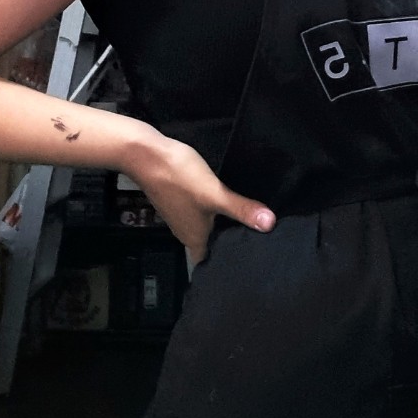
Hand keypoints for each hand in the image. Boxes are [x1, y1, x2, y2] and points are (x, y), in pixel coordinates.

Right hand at [124, 135, 275, 263]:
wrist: (147, 155)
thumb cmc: (181, 179)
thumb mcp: (215, 194)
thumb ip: (241, 209)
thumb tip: (270, 225)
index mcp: (194, 238)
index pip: (209, 260)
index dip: (224, 262)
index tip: (245, 258)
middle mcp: (184, 231)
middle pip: (208, 243)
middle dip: (226, 240)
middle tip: (252, 235)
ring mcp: (178, 214)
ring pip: (203, 226)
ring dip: (219, 223)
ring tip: (242, 217)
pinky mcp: (176, 198)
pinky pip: (197, 210)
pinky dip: (209, 208)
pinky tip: (221, 198)